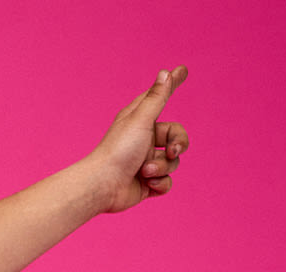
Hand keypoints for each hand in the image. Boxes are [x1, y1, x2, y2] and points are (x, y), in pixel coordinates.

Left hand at [90, 66, 189, 213]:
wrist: (102, 186)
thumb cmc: (118, 150)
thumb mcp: (140, 120)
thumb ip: (157, 98)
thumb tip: (166, 72)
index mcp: (140, 122)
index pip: (161, 100)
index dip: (172, 86)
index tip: (183, 69)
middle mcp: (144, 141)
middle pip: (177, 139)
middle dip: (178, 146)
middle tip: (171, 151)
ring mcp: (146, 162)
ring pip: (173, 163)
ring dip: (162, 168)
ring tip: (144, 171)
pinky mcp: (146, 183)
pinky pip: (167, 182)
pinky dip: (160, 184)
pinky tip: (146, 184)